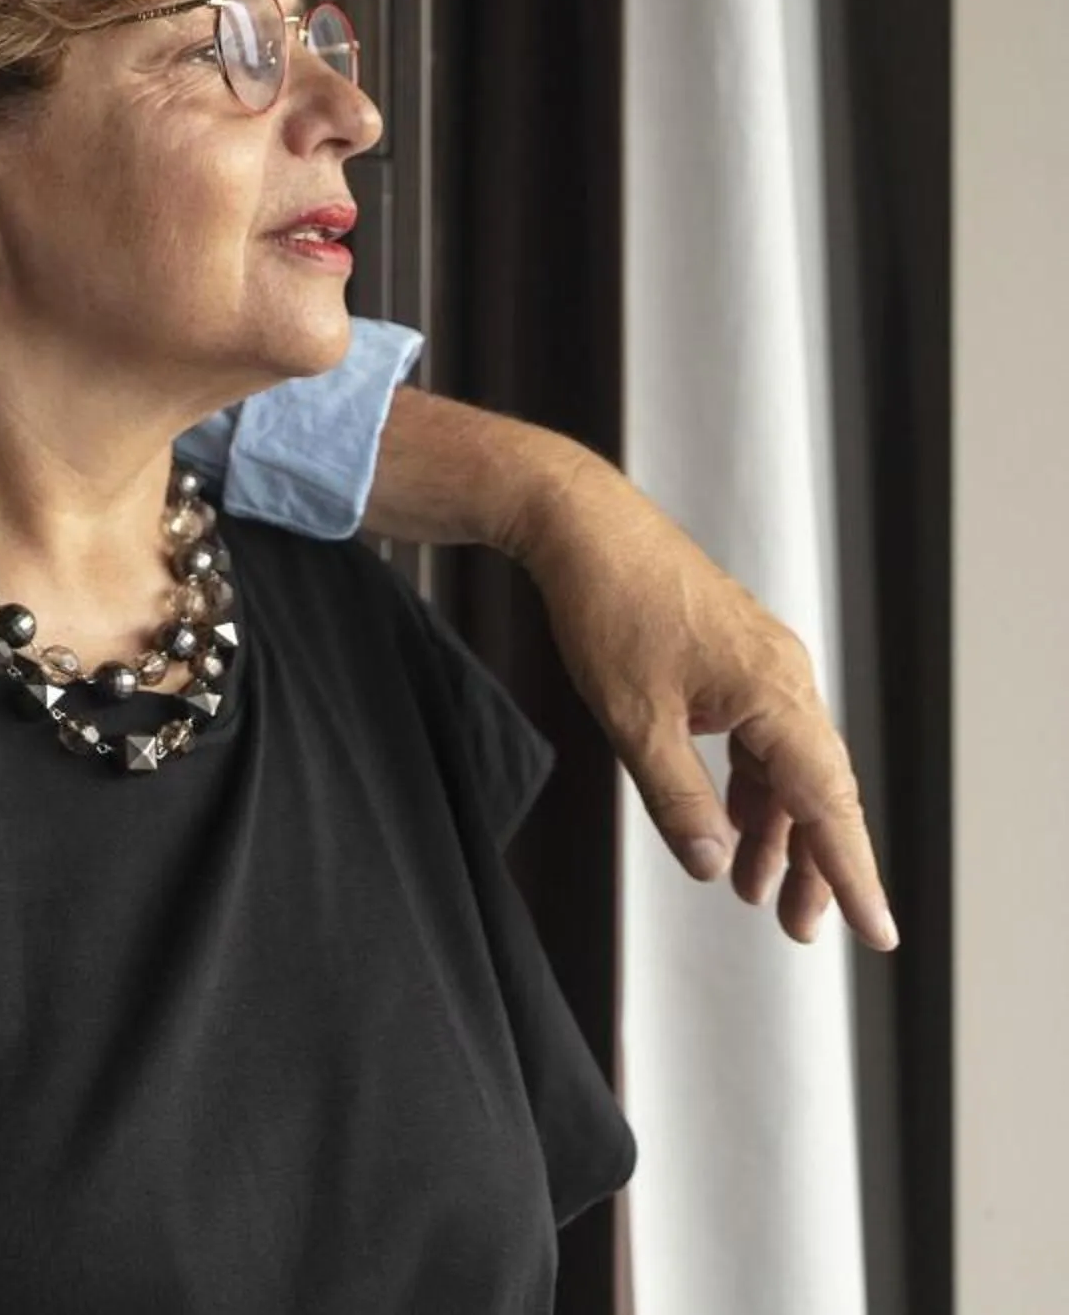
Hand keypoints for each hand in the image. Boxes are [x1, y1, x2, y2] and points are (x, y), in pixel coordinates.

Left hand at [519, 449, 898, 951]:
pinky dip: (750, 786)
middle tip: (798, 930)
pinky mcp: (734, 659)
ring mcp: (761, 666)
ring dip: (775, 829)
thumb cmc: (606, 607)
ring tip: (755, 892)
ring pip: (786, 766)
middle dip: (811, 864)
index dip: (850, 873)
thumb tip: (712, 864)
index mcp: (774, 692)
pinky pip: (759, 738)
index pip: (827, 802)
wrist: (578, 522)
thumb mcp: (633, 717)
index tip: (876, 933)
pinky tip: (732, 826)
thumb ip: (677, 797)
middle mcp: (784, 677)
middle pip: (816, 790)